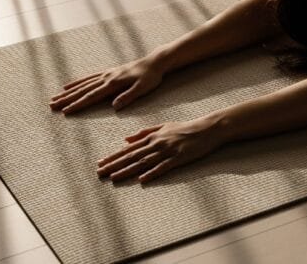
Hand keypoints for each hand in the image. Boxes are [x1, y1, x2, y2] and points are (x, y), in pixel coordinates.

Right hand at [49, 58, 162, 113]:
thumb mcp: (143, 88)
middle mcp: (107, 78)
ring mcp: (106, 74)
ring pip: (83, 84)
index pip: (92, 96)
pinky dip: (77, 82)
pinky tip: (68, 85)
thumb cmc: (150, 77)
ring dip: (68, 92)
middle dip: (67, 99)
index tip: (66, 111)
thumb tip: (114, 107)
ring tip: (54, 98)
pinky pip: (89, 78)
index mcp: (114, 84)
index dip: (78, 104)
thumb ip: (128, 96)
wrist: (154, 62)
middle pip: (83, 90)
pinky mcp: (108, 72)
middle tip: (52, 106)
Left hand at [97, 118, 224, 182]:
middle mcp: (156, 144)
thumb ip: (144, 133)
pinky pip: (163, 167)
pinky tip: (142, 180)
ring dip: (127, 170)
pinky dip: (152, 173)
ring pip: (143, 162)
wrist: (207, 128)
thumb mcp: (163, 126)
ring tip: (113, 178)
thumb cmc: (185, 128)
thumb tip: (126, 139)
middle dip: (114, 165)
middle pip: (131, 156)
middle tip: (99, 173)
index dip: (113, 156)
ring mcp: (167, 151)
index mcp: (152, 137)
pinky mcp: (179, 158)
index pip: (128, 149)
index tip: (100, 163)